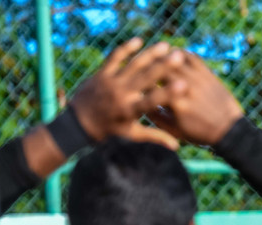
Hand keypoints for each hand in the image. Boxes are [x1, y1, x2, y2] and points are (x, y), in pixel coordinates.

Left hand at [68, 39, 183, 147]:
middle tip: (178, 56)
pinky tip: (139, 40)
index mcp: (130, 111)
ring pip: (132, 64)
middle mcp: (121, 94)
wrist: (78, 123)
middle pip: (145, 78)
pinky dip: (126, 48)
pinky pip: (114, 57)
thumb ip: (155, 136)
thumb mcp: (131, 134)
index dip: (168, 93)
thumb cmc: (108, 131)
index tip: (184, 85)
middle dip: (162, 66)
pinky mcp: (101, 73)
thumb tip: (176, 146)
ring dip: (149, 54)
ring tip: (165, 45)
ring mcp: (110, 82)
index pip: (152, 101)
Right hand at [149, 52, 245, 147]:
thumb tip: (140, 100)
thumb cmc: (199, 133)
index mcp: (176, 104)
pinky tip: (173, 55)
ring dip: (163, 56)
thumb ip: (156, 116)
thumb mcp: (175, 130)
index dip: (140, 82)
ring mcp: (198, 79)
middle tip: (141, 64)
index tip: (134, 80)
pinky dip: (180, 53)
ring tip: (154, 57)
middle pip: (160, 69)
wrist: (229, 130)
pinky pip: (191, 57)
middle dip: (149, 66)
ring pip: (174, 60)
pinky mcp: (208, 74)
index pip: (150, 86)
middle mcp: (186, 88)